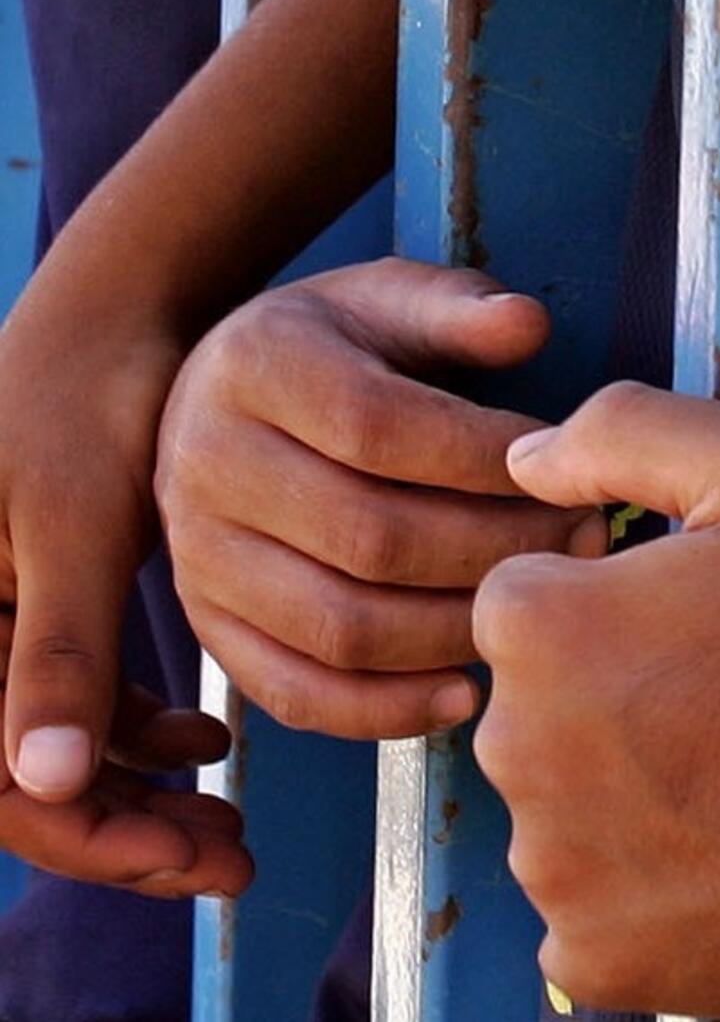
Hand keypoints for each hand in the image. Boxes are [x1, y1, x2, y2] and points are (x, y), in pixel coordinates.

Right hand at [0, 273, 248, 894]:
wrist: (115, 321)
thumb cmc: (85, 401)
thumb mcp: (77, 524)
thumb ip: (61, 649)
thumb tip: (50, 782)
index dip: (88, 834)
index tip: (185, 854)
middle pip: (26, 783)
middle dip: (125, 831)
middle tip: (227, 861)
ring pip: (59, 752)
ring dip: (139, 793)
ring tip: (229, 824)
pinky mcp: (43, 609)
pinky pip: (77, 701)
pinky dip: (141, 730)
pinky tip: (211, 735)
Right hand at [157, 259, 607, 740]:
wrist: (226, 395)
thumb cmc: (340, 345)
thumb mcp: (392, 298)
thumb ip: (460, 307)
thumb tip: (528, 325)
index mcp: (256, 366)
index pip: (380, 429)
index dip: (486, 459)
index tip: (568, 471)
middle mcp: (207, 464)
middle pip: (368, 536)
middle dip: (495, 547)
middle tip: (584, 542)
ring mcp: (198, 558)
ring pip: (340, 626)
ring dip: (457, 629)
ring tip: (538, 603)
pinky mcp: (209, 629)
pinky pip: (299, 693)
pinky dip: (388, 709)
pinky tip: (467, 692)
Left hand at [475, 383, 719, 1019]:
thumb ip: (622, 428)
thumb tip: (523, 461)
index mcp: (538, 626)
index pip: (521, 592)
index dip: (604, 592)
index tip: (687, 613)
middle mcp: (515, 751)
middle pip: (533, 699)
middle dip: (602, 686)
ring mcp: (553, 869)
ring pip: (559, 799)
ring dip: (618, 783)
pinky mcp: (597, 958)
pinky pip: (586, 901)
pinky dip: (636, 878)